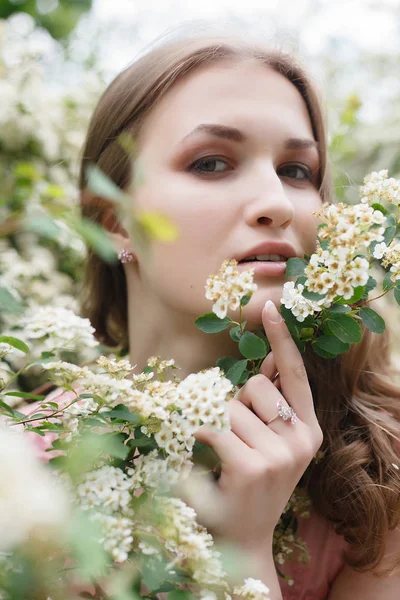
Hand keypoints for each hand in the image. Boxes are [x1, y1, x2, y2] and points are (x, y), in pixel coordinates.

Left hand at [193, 300, 322, 554]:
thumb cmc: (250, 482)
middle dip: (234, 400)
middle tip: (231, 432)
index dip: (283, 340)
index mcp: (309, 430)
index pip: (298, 375)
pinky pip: (212, 425)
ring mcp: (280, 455)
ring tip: (218, 448)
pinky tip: (188, 438)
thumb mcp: (269, 442)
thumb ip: (269, 402)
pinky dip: (193, 425)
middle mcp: (302, 440)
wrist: (244, 538)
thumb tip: (264, 359)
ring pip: (230, 404)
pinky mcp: (252, 466)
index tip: (271, 306)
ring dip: (214, 418)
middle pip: (255, 386)